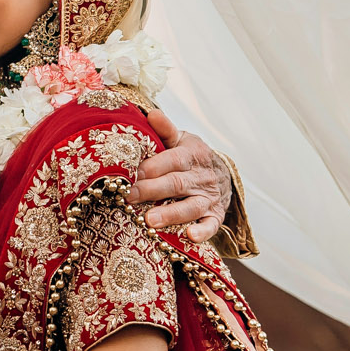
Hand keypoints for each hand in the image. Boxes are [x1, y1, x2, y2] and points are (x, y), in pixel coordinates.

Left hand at [128, 109, 231, 242]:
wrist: (221, 174)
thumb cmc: (190, 157)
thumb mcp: (181, 140)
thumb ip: (165, 130)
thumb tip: (151, 114)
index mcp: (190, 155)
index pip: (170, 160)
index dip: (150, 167)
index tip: (128, 173)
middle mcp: (200, 177)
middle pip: (176, 183)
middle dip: (151, 190)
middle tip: (128, 197)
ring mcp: (208, 198)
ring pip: (191, 206)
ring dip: (172, 214)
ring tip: (150, 221)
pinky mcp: (215, 216)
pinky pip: (211, 226)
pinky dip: (202, 232)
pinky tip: (190, 236)